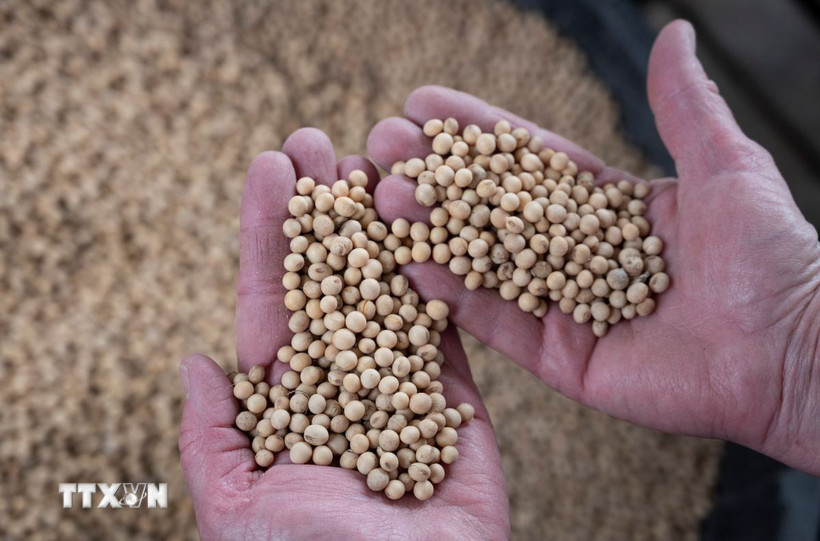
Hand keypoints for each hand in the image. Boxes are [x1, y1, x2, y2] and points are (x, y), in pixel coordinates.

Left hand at [178, 131, 508, 538]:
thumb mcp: (235, 507)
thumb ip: (212, 438)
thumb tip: (196, 364)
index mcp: (287, 405)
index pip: (274, 303)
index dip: (272, 235)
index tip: (271, 168)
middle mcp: (343, 388)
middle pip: (331, 283)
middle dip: (325, 212)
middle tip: (320, 141)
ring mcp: (402, 391)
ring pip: (390, 294)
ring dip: (381, 228)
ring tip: (373, 160)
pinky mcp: (459, 407)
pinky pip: (448, 335)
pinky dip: (439, 280)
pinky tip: (426, 221)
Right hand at [366, 20, 819, 473]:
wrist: (793, 353)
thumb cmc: (771, 255)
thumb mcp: (726, 164)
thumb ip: (683, 105)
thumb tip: (674, 32)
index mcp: (609, 209)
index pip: (528, 163)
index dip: (476, 134)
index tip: (423, 105)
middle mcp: (577, 257)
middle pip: (492, 211)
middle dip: (435, 178)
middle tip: (381, 148)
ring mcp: (565, 308)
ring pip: (483, 264)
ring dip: (428, 231)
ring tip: (378, 197)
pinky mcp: (561, 359)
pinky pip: (498, 324)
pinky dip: (453, 296)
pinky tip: (408, 263)